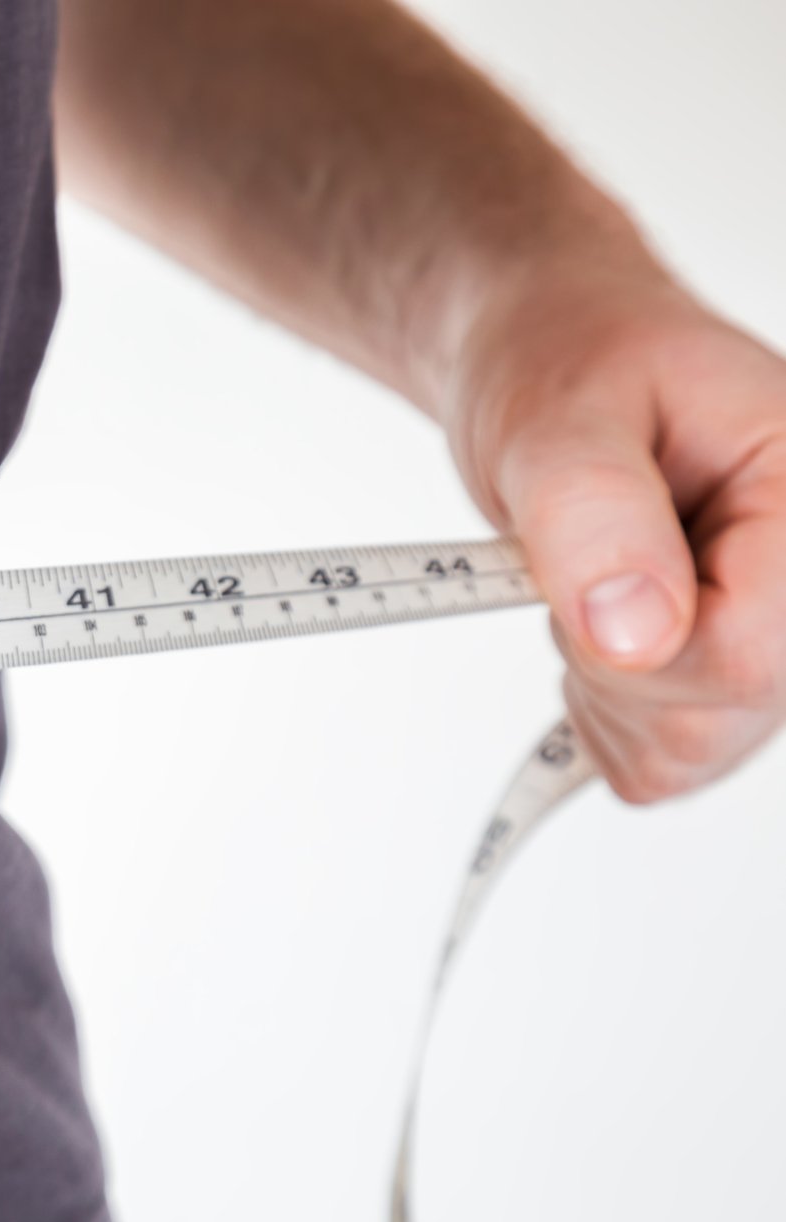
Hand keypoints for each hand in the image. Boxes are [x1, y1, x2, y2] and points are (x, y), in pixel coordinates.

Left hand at [447, 264, 785, 802]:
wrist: (555, 358)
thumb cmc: (568, 360)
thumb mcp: (555, 415)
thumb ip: (593, 514)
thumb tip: (634, 636)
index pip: (758, 650)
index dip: (646, 642)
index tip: (579, 573)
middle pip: (726, 709)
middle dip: (609, 659)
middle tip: (576, 558)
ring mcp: (780, 646)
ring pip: (688, 751)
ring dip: (599, 684)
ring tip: (592, 577)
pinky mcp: (730, 689)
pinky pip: (657, 765)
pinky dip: (598, 712)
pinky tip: (600, 627)